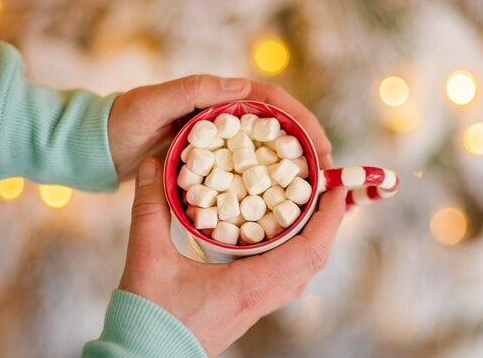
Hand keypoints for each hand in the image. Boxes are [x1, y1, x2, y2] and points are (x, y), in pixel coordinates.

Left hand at [107, 76, 333, 180]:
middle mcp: (225, 115)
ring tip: (316, 190)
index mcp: (217, 96)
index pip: (272, 101)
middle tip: (329, 174)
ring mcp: (222, 140)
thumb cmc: (121, 122)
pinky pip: (251, 169)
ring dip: (295, 166)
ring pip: (269, 149)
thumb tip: (242, 86)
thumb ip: (191, 91)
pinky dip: (270, 182)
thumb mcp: (151, 103)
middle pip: (280, 126)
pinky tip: (283, 201)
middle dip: (309, 145)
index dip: (301, 120)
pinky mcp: (215, 162)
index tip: (320, 145)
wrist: (99, 149)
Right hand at [119, 158, 346, 356]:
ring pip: (302, 270)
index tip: (335, 187)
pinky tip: (276, 233)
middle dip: (326, 221)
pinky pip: (286, 275)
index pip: (310, 251)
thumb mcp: (147, 258)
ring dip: (311, 236)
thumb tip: (152, 164)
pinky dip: (293, 249)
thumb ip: (150, 208)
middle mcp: (262, 297)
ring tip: (306, 205)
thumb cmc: (147, 318)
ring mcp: (258, 305)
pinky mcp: (248, 306)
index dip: (330, 217)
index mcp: (249, 285)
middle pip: (314, 258)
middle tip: (322, 188)